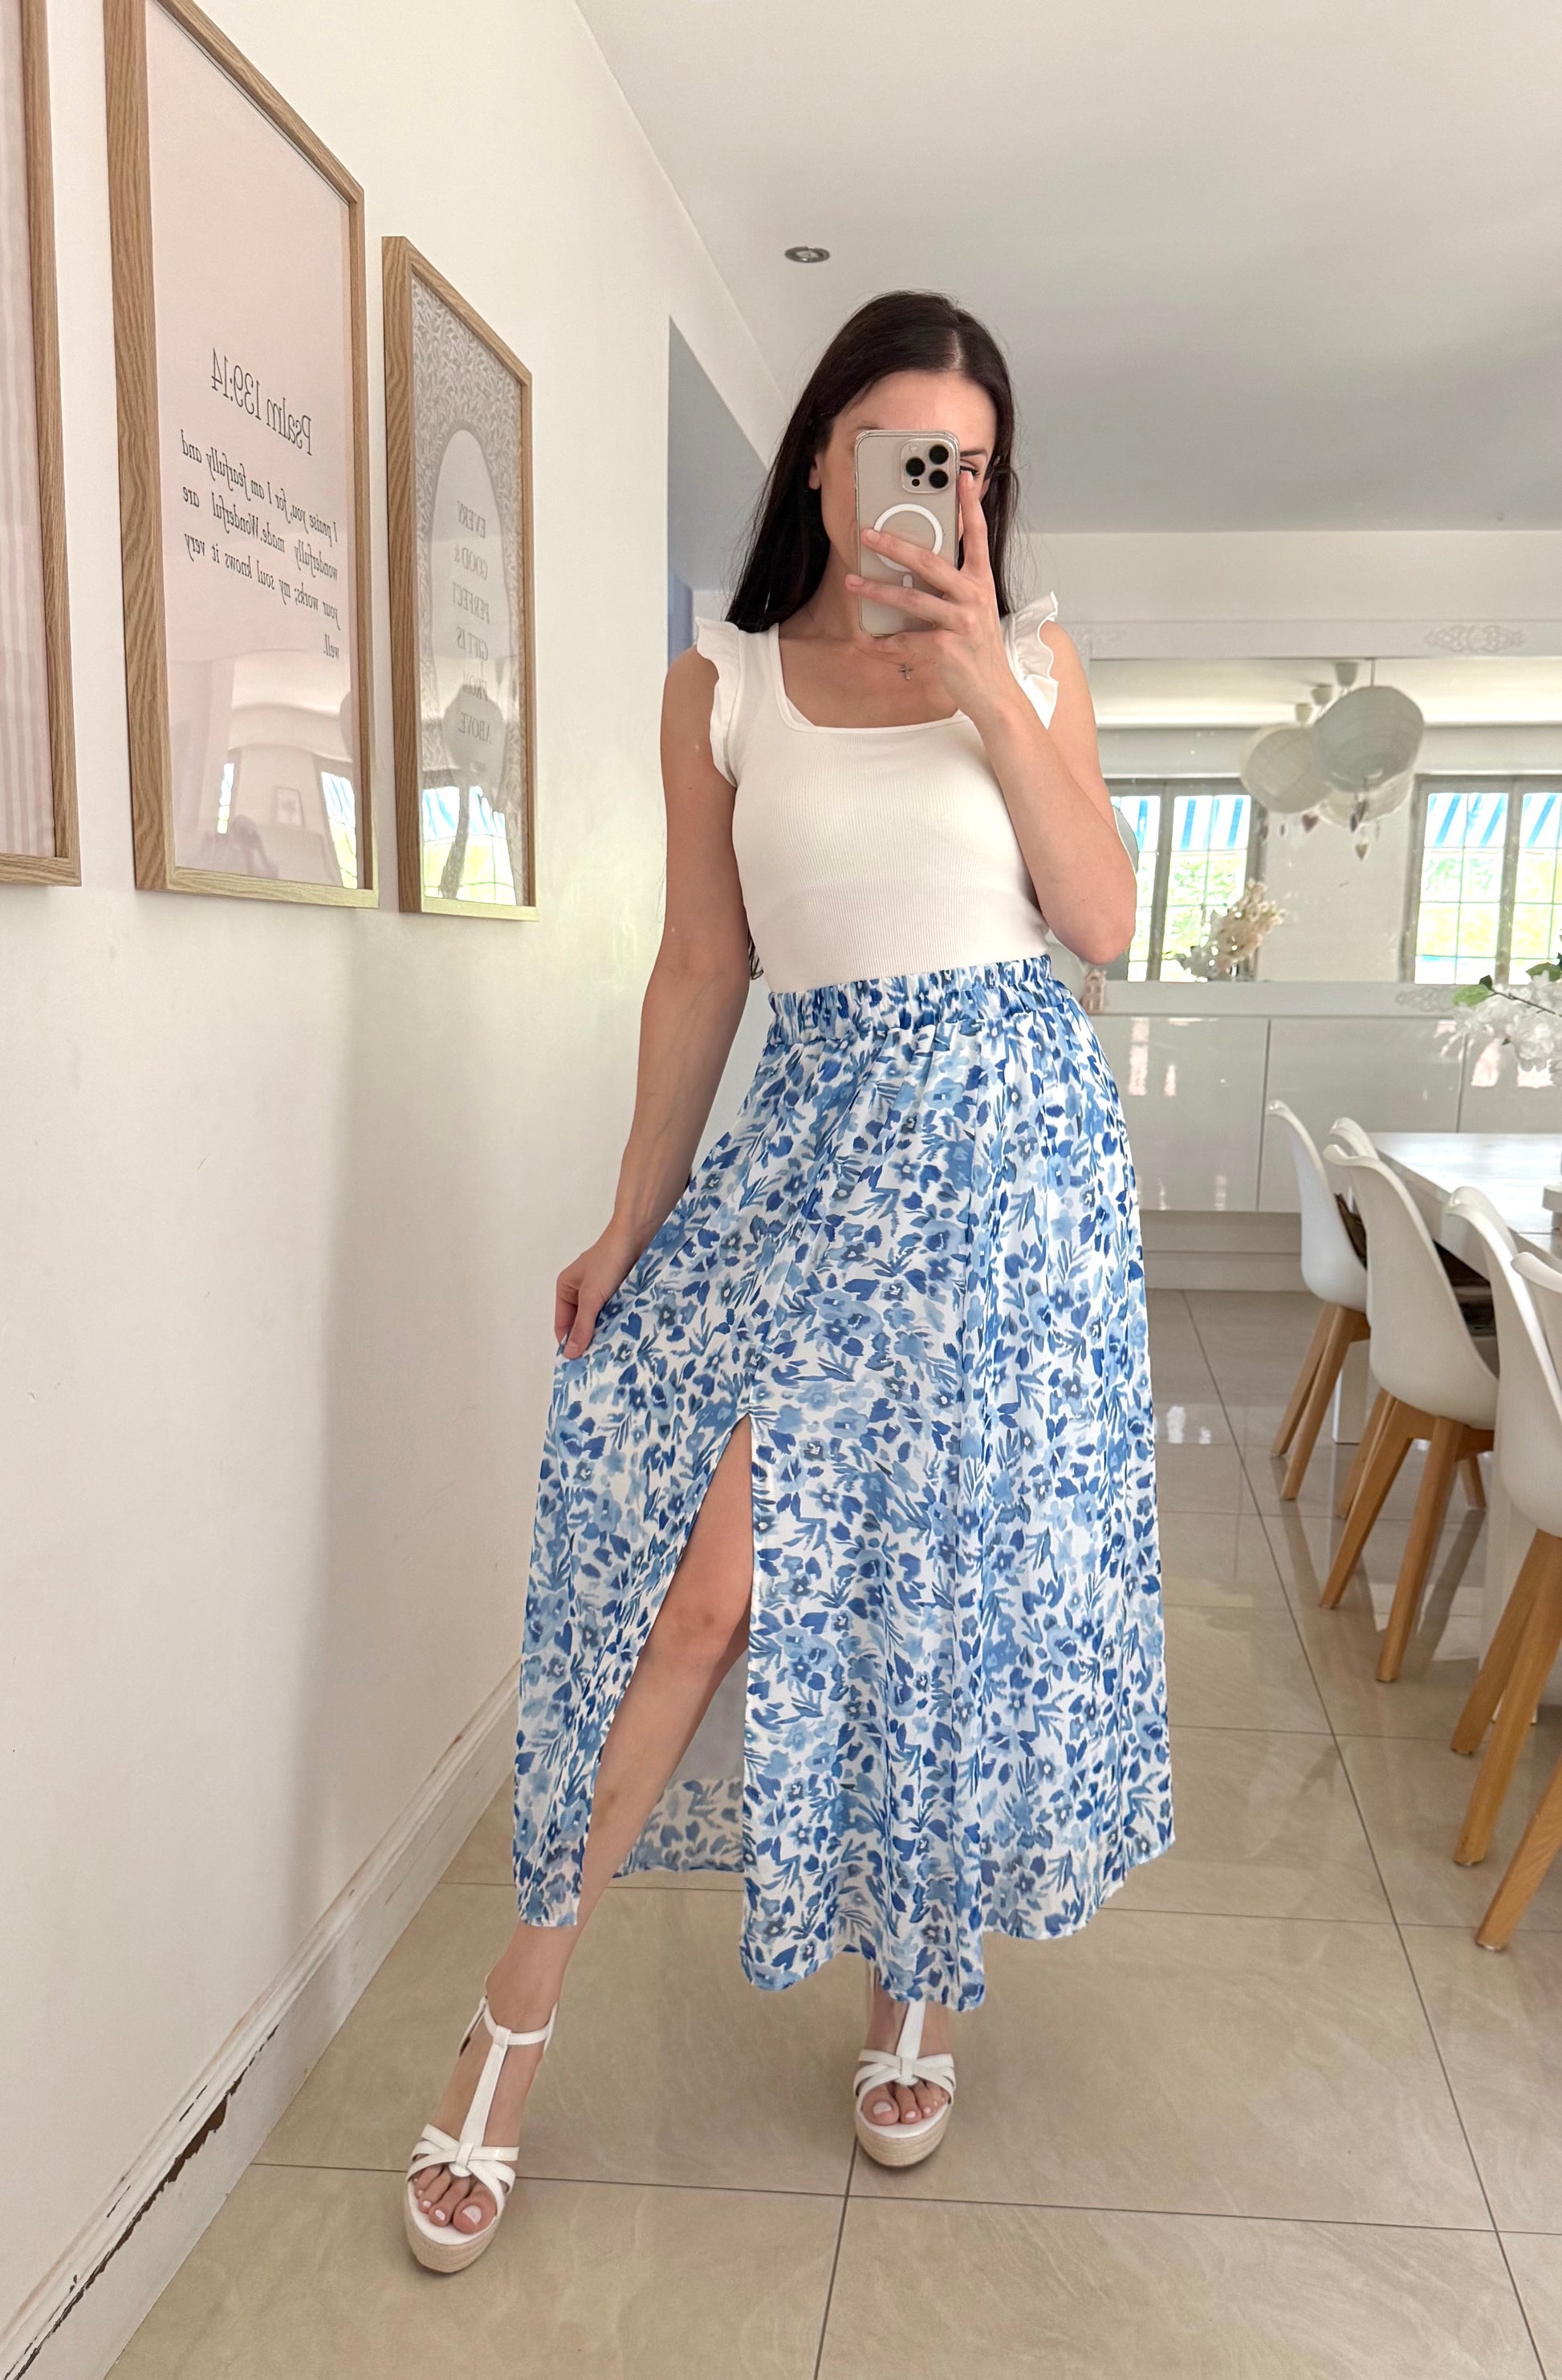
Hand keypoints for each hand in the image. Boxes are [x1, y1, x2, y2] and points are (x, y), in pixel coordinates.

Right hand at [555, 1224, 641, 1356]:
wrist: (638, 1236)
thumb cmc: (609, 1261)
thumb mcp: (592, 1296)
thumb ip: (582, 1325)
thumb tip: (570, 1354)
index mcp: (566, 1289)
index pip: (563, 1325)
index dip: (570, 1344)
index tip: (580, 1366)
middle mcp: (582, 1292)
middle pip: (582, 1324)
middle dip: (590, 1340)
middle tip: (600, 1363)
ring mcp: (603, 1292)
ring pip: (601, 1320)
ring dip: (607, 1333)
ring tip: (615, 1354)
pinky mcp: (621, 1292)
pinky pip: (617, 1313)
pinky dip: (620, 1323)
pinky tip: (627, 1337)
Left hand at [844, 471, 1023, 729]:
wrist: (994, 691)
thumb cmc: (977, 648)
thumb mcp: (973, 609)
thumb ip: (952, 585)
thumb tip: (915, 567)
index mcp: (981, 581)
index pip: (977, 535)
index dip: (970, 504)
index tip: (962, 476)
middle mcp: (974, 596)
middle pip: (930, 561)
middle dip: (894, 545)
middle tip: (867, 533)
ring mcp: (961, 622)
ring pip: (911, 599)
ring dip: (876, 590)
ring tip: (852, 582)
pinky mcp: (947, 648)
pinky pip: (906, 641)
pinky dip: (884, 641)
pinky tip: (868, 638)